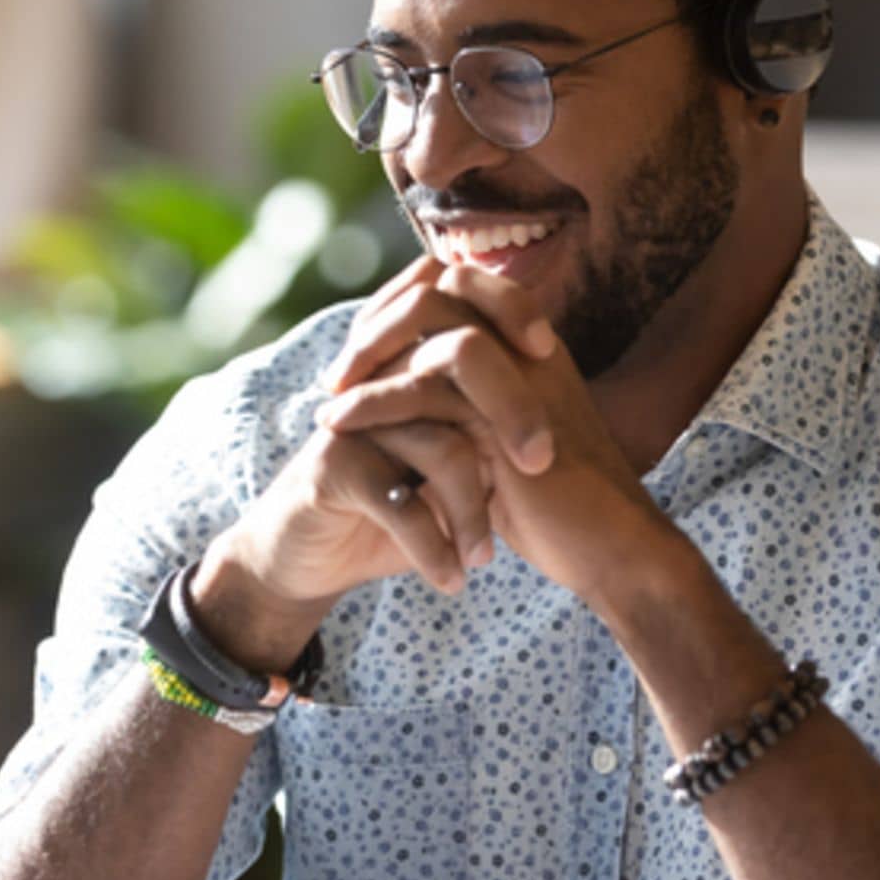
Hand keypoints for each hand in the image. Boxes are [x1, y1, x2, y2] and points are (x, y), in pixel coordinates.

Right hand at [194, 259, 560, 663]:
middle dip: (512, 412)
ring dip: (473, 510)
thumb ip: (487, 430)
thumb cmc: (392, 507)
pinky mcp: (332, 467)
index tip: (551, 354)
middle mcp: (380, 379)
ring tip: (485, 559)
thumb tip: (569, 414)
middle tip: (540, 465)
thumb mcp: (445, 467)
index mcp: (409, 363)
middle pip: (458, 359)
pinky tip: (451, 580)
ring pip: (441, 445)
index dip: (510, 308)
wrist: (310, 556)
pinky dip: (434, 548)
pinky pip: (401, 502)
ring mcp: (355, 420)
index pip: (461, 299)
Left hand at [315, 260, 674, 602]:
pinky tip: (337, 423)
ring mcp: (521, 374)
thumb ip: (466, 406)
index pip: (458, 285)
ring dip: (367, 355)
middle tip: (338, 371)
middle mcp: (528, 346)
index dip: (401, 307)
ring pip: (429, 326)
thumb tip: (406, 388)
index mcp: (530, 345)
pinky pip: (425, 386)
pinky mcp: (507, 416)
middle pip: (440, 287)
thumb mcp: (500, 443)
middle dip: (378, 322)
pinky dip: (372, 401)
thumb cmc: (555, 507)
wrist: (608, 550)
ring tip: (328, 396)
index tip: (360, 352)